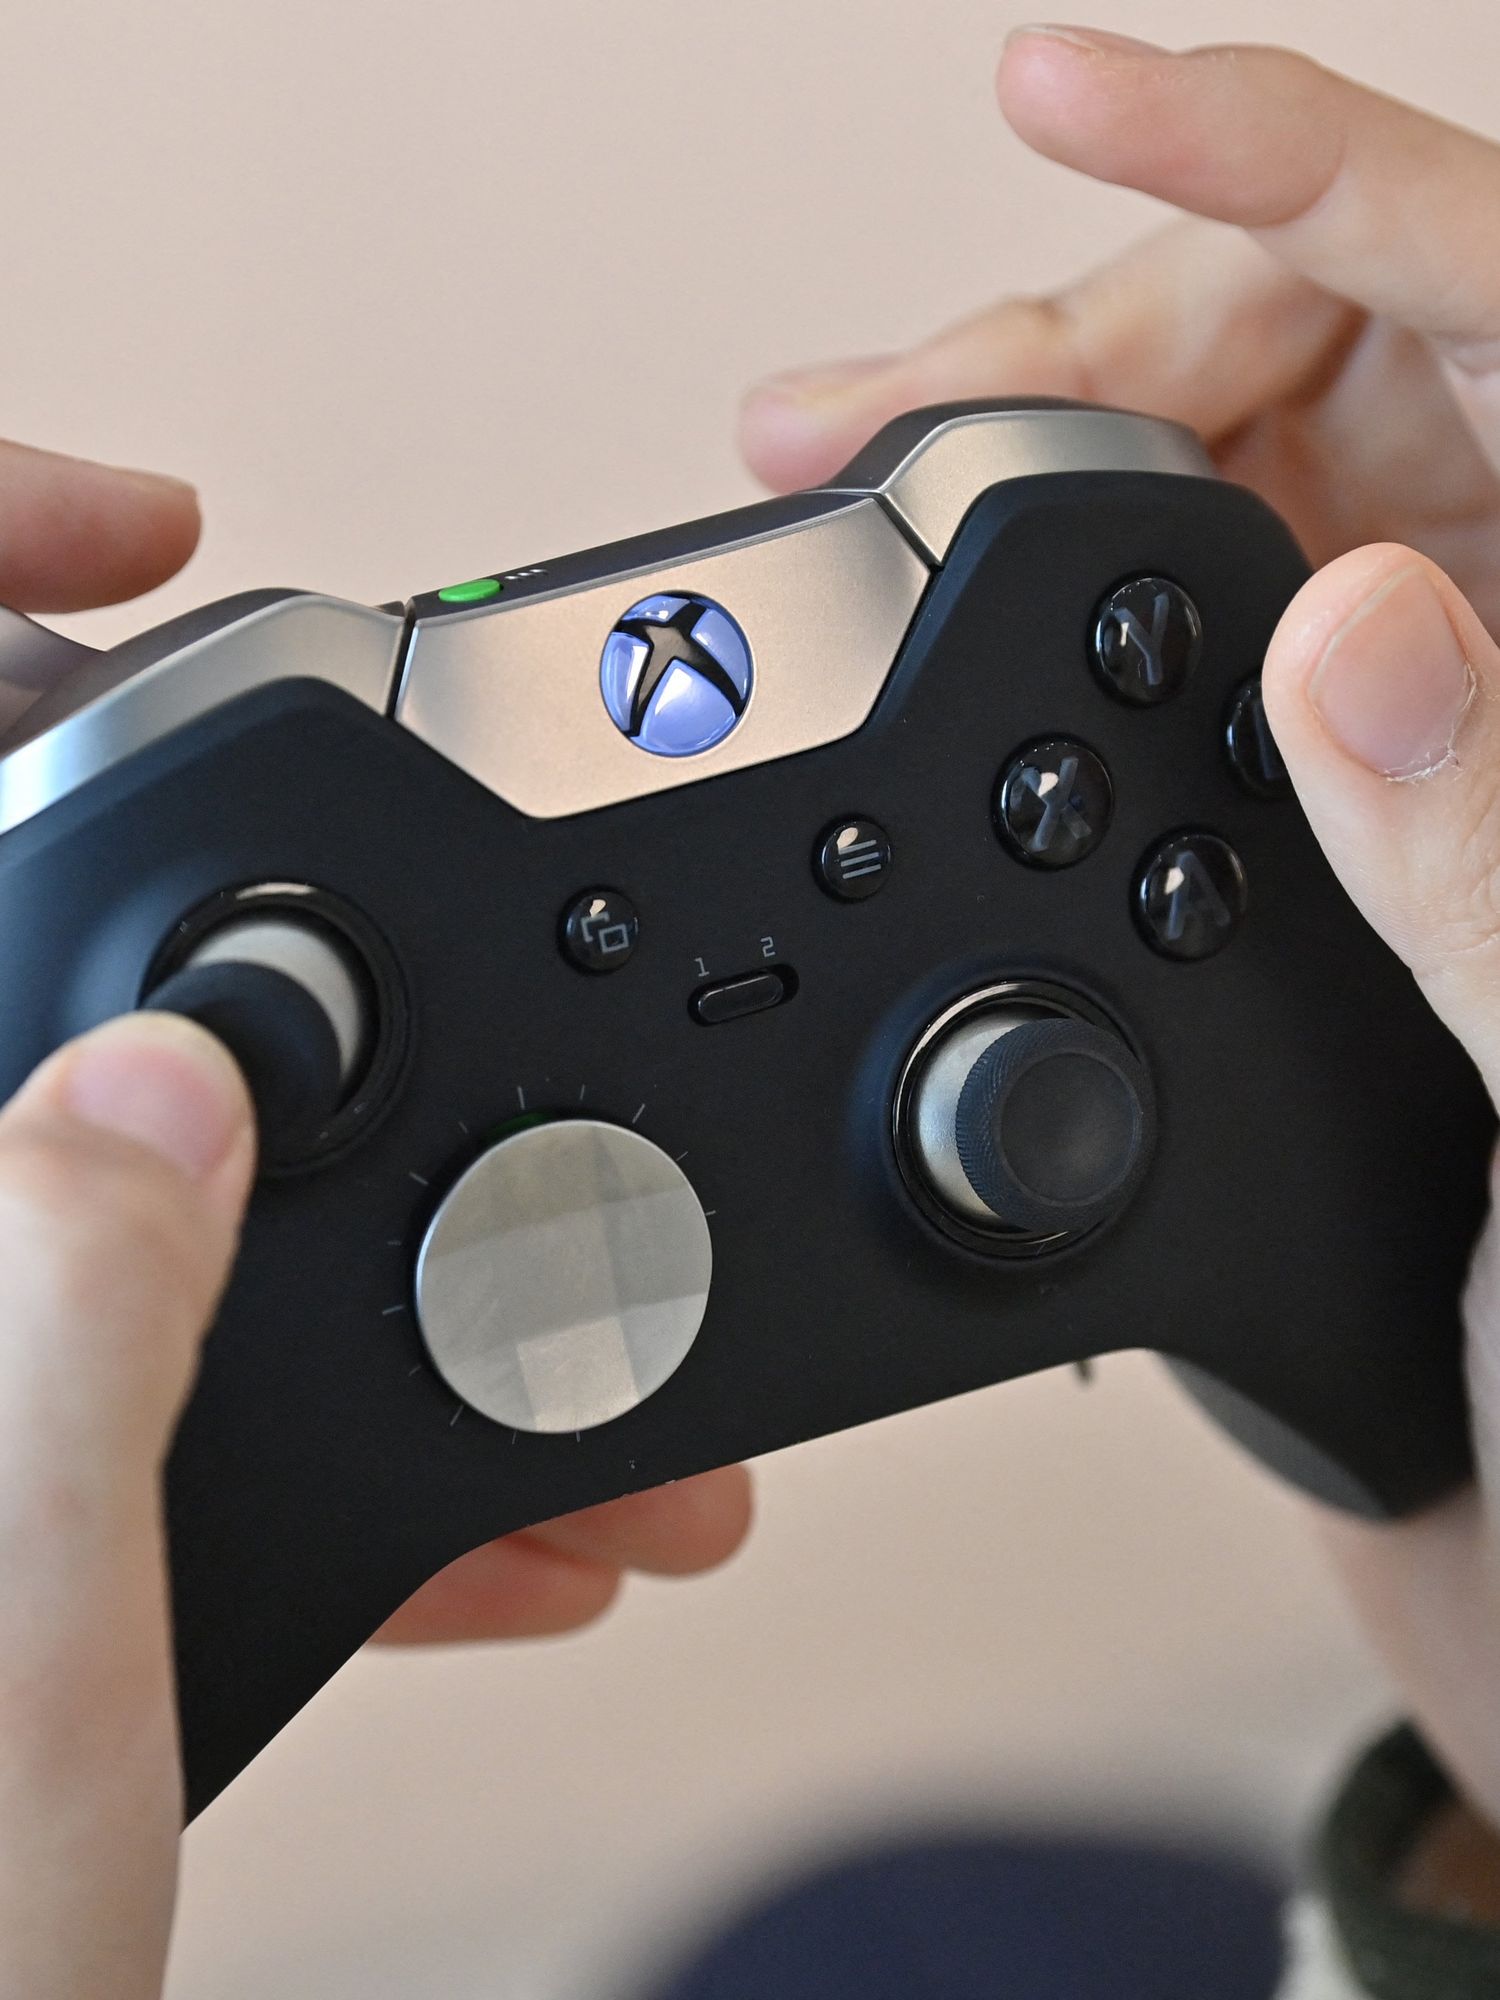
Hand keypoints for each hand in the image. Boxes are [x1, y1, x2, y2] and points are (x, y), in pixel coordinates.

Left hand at [0, 452, 750, 1996]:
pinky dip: (356, 1382)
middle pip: (52, 946)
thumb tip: (174, 1075)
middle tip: (453, 932)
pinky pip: (184, 1347)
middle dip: (288, 939)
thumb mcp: (32, 1621)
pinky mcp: (25, 1476)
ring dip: (389, 1213)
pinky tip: (516, 1475)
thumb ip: (90, 1308)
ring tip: (581, 1298)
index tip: (145, 531)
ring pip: (156, 1176)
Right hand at [740, 31, 1499, 1824]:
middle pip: (1316, 373)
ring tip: (841, 464)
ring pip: (1213, 502)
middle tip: (875, 404)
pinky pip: (1152, 654)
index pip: (1488, 291)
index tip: (1071, 93)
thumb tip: (1346, 627)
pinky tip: (935, 605)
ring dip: (1024, 460)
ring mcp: (1410, 748)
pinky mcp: (1300, 839)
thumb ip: (1483, 860)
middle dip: (1076, 346)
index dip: (1276, 163)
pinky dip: (1027, 607)